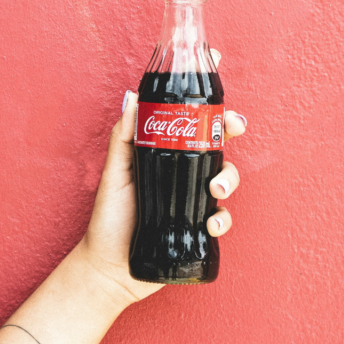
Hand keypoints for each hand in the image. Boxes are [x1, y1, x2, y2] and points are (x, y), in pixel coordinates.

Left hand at [81, 91, 247, 305]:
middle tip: (235, 127)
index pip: (188, 123)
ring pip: (225, 178)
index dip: (206, 104)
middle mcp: (181, 174)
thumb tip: (132, 100)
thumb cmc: (109, 218)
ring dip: (229, 179)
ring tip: (215, 190)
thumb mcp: (113, 174)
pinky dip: (222, 219)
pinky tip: (209, 224)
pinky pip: (222, 218)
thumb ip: (123, 138)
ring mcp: (192, 200)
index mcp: (162, 155)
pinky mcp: (198, 228)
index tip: (218, 77)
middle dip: (231, 130)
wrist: (110, 266)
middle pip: (215, 144)